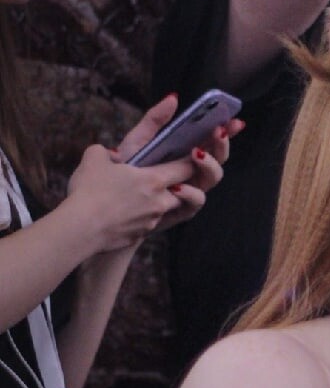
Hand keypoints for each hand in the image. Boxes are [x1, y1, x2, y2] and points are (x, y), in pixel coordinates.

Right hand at [66, 143, 192, 252]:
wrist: (80, 228)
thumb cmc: (88, 191)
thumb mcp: (94, 158)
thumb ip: (106, 152)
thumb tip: (109, 155)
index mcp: (154, 180)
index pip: (186, 169)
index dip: (190, 162)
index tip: (191, 157)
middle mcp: (160, 202)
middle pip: (184, 192)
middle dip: (179, 184)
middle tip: (169, 177)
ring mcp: (151, 221)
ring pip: (166, 209)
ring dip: (161, 202)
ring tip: (143, 196)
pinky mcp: (140, 235)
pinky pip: (148, 224)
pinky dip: (142, 218)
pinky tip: (125, 213)